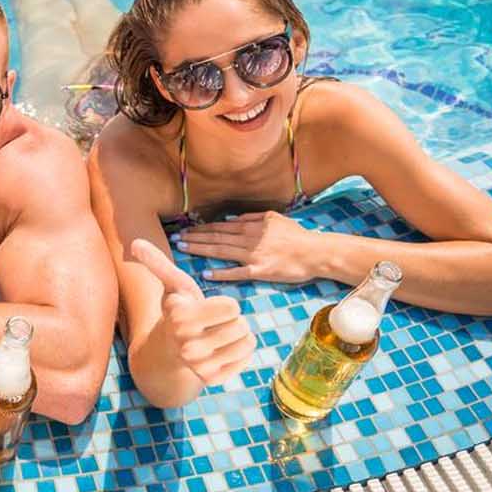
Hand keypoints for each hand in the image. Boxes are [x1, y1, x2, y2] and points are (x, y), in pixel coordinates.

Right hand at [130, 238, 254, 388]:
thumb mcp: (172, 288)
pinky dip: (240, 352)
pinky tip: (223, 349)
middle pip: (241, 325)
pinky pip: (245, 358)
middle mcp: (188, 344)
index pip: (232, 307)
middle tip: (215, 323)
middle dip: (233, 320)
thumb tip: (135, 242)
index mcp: (181, 318)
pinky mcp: (211, 378)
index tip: (209, 308)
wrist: (167, 350)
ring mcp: (199, 365)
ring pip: (246, 342)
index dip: (225, 304)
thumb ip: (158, 264)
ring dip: (239, 335)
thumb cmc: (176, 312)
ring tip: (220, 334)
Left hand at [173, 211, 319, 283]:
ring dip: (201, 250)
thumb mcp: (274, 218)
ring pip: (221, 252)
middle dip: (194, 238)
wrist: (316, 252)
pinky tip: (206, 274)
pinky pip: (237, 272)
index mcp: (251, 226)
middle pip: (216, 238)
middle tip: (175, 239)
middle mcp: (249, 238)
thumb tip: (231, 219)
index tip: (185, 229)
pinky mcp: (260, 271)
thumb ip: (252, 217)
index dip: (200, 228)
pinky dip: (221, 273)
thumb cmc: (296, 235)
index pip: (219, 227)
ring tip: (183, 249)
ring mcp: (253, 255)